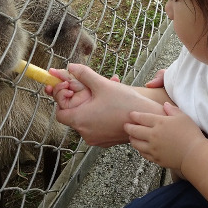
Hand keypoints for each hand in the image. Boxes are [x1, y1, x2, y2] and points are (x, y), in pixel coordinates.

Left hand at [46, 63, 162, 146]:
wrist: (148, 120)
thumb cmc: (126, 103)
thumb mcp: (103, 84)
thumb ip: (83, 74)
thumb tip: (70, 67)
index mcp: (81, 120)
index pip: (60, 113)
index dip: (62, 99)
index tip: (70, 89)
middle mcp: (86, 133)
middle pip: (73, 115)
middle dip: (79, 99)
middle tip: (90, 87)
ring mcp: (96, 139)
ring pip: (86, 119)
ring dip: (91, 104)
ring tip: (105, 90)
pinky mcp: (106, 140)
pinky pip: (97, 125)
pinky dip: (99, 113)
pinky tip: (111, 101)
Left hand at [125, 102, 206, 176]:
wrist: (194, 154)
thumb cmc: (190, 134)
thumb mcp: (183, 117)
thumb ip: (172, 110)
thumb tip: (164, 105)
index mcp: (159, 123)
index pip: (142, 117)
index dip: (135, 115)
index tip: (131, 114)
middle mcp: (153, 135)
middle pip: (135, 130)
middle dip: (128, 127)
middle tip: (125, 125)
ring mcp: (153, 148)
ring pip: (136, 143)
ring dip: (132, 139)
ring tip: (131, 136)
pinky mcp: (155, 158)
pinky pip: (143, 153)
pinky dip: (139, 149)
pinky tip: (140, 148)